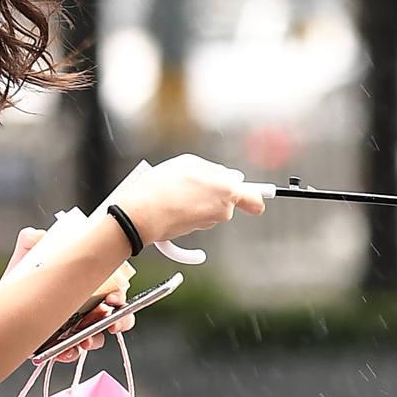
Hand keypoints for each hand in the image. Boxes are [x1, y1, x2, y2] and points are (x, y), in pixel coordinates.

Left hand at [7, 223, 135, 349]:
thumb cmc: (18, 277)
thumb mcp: (27, 253)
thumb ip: (33, 239)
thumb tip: (39, 236)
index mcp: (86, 284)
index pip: (114, 290)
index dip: (120, 297)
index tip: (115, 299)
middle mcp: (85, 307)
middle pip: (114, 317)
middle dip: (119, 322)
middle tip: (111, 323)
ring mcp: (73, 328)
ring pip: (96, 338)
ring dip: (94, 340)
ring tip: (84, 341)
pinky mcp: (57, 344)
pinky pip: (71, 353)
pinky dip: (70, 354)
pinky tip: (63, 351)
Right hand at [108, 156, 268, 263]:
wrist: (140, 214)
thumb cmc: (162, 186)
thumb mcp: (189, 163)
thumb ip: (213, 170)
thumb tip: (227, 177)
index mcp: (226, 191)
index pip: (254, 200)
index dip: (255, 197)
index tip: (256, 196)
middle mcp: (221, 211)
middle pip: (225, 200)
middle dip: (212, 191)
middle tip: (191, 180)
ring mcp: (207, 223)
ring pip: (208, 208)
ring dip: (196, 199)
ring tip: (174, 190)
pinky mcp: (193, 232)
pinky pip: (194, 220)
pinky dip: (185, 214)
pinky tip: (172, 206)